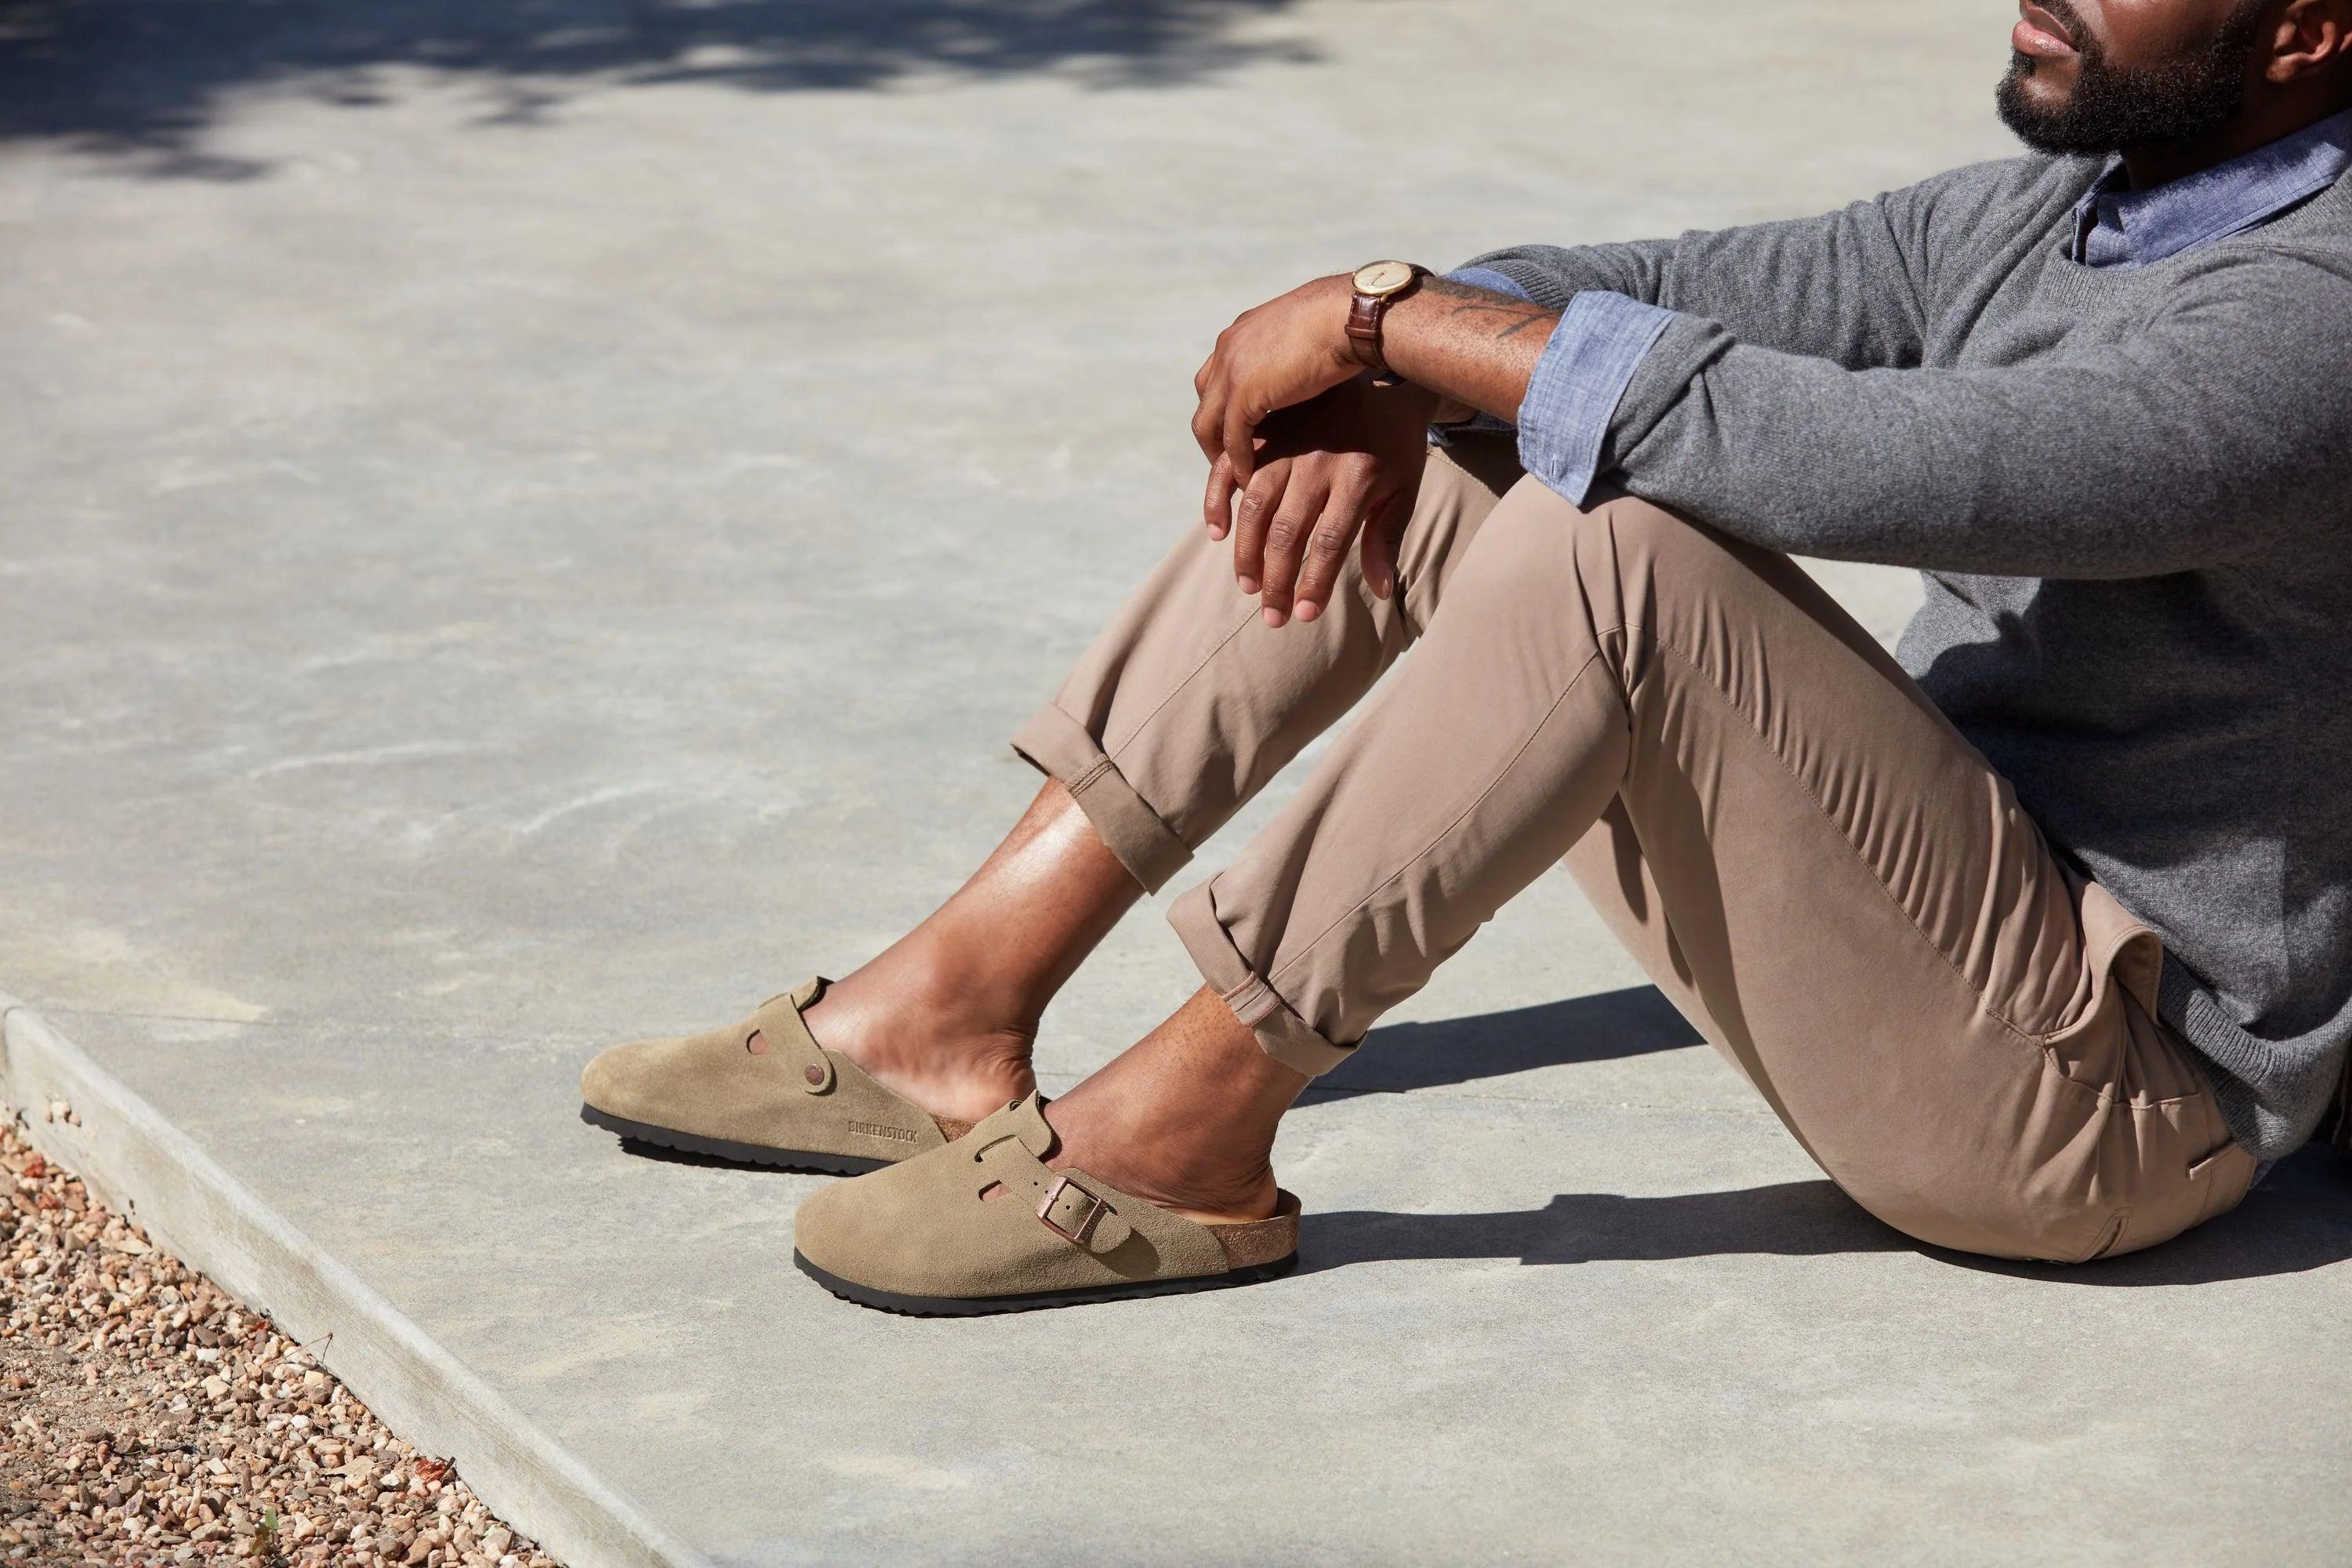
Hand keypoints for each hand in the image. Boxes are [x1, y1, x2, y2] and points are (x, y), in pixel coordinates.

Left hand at [1191, 274, 1362, 489]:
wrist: (1350, 315)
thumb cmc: (1345, 321)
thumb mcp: (1308, 334)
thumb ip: (1292, 352)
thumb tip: (1307, 366)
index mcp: (1243, 331)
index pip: (1217, 374)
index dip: (1225, 405)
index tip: (1240, 431)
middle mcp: (1229, 347)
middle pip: (1205, 398)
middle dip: (1214, 431)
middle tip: (1231, 458)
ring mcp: (1232, 370)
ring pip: (1208, 422)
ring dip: (1220, 452)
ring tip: (1237, 478)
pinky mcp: (1244, 392)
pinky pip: (1231, 436)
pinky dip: (1238, 460)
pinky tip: (1250, 478)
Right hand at [1205, 376, 1439, 626]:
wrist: (1378, 368)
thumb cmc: (1393, 439)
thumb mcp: (1403, 484)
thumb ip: (1387, 536)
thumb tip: (1380, 591)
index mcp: (1357, 477)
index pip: (1330, 542)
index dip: (1314, 582)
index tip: (1305, 615)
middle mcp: (1318, 463)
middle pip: (1288, 533)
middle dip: (1276, 581)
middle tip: (1273, 617)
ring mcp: (1286, 445)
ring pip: (1255, 508)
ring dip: (1246, 554)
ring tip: (1247, 587)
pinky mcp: (1263, 432)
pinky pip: (1230, 469)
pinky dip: (1217, 501)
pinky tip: (1218, 534)